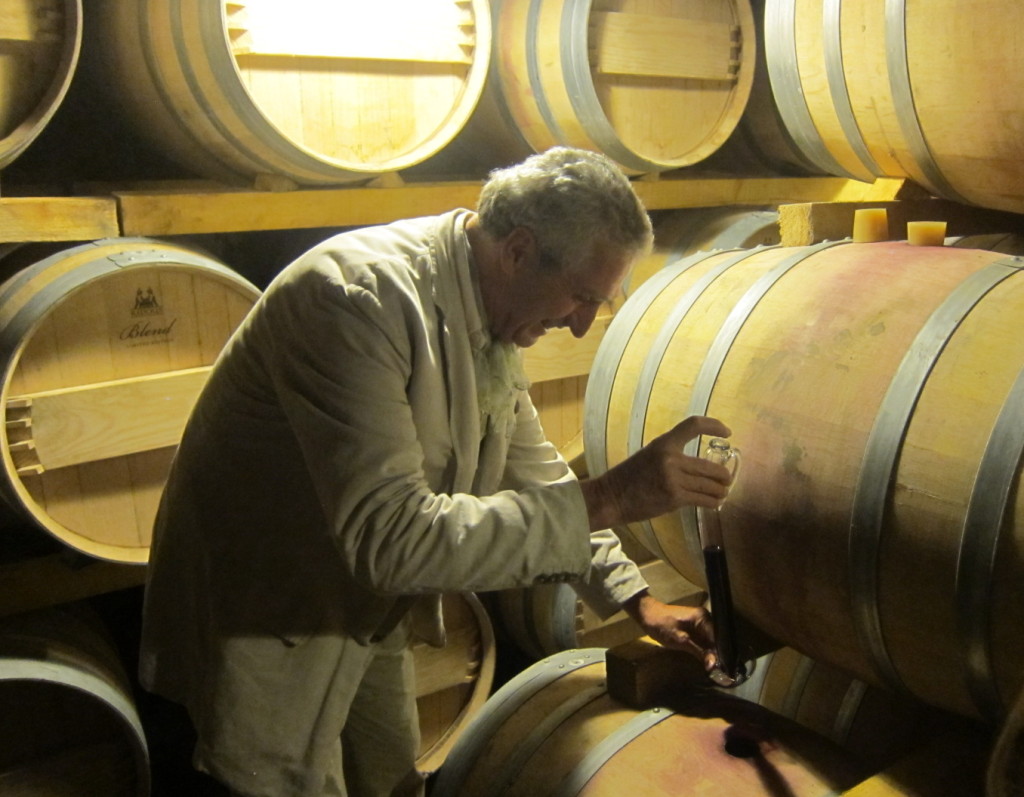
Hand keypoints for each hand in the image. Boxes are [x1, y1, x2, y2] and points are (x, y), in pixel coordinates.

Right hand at [580, 415, 733, 529]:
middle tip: (726, 479)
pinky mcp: (674, 498)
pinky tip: (715, 503)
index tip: (727, 433)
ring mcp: (673, 479)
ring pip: (711, 485)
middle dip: (724, 475)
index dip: (714, 426)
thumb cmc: (629, 477)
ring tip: (722, 494)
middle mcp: (670, 458)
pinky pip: (703, 500)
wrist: (611, 497)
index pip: (693, 425)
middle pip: (711, 466)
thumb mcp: (649, 455)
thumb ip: (672, 455)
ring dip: (721, 491)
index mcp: (663, 443)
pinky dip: (713, 503)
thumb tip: (698, 464)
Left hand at [623, 591, 716, 670]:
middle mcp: (705, 618)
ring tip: (717, 669)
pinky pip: (704, 640)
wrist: (647, 616)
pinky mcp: (695, 628)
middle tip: (721, 671)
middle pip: (717, 639)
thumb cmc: (662, 626)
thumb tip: (713, 665)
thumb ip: (699, 652)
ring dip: (712, 653)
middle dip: (719, 654)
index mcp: (703, 617)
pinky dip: (705, 650)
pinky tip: (708, 661)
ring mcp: (701, 623)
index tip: (724, 668)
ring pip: (711, 641)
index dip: (721, 653)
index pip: (719, 637)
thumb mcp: (681, 641)